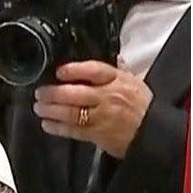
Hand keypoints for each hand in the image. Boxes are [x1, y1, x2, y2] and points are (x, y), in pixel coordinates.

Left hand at [33, 60, 152, 157]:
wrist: (153, 132)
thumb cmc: (141, 106)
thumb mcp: (133, 82)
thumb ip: (116, 71)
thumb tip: (112, 58)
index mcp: (118, 81)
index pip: (94, 70)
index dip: (74, 70)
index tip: (60, 71)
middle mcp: (109, 97)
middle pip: (76, 93)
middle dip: (53, 93)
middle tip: (40, 92)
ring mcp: (102, 117)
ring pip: (70, 113)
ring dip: (51, 110)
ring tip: (39, 107)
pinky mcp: (97, 135)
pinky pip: (73, 131)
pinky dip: (57, 127)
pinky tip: (47, 124)